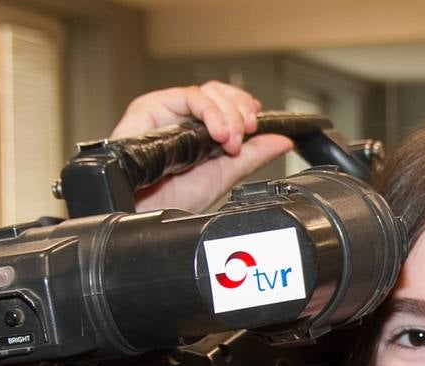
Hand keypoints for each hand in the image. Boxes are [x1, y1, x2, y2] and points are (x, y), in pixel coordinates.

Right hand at [110, 81, 293, 213]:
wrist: (142, 214)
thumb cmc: (169, 203)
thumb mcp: (223, 177)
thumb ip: (253, 157)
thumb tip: (282, 140)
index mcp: (200, 134)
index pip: (229, 105)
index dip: (246, 109)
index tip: (257, 126)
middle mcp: (184, 120)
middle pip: (220, 94)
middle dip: (240, 112)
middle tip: (245, 136)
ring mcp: (168, 112)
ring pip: (207, 92)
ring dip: (228, 113)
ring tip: (231, 140)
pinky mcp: (151, 107)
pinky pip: (187, 95)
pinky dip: (209, 111)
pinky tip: (217, 132)